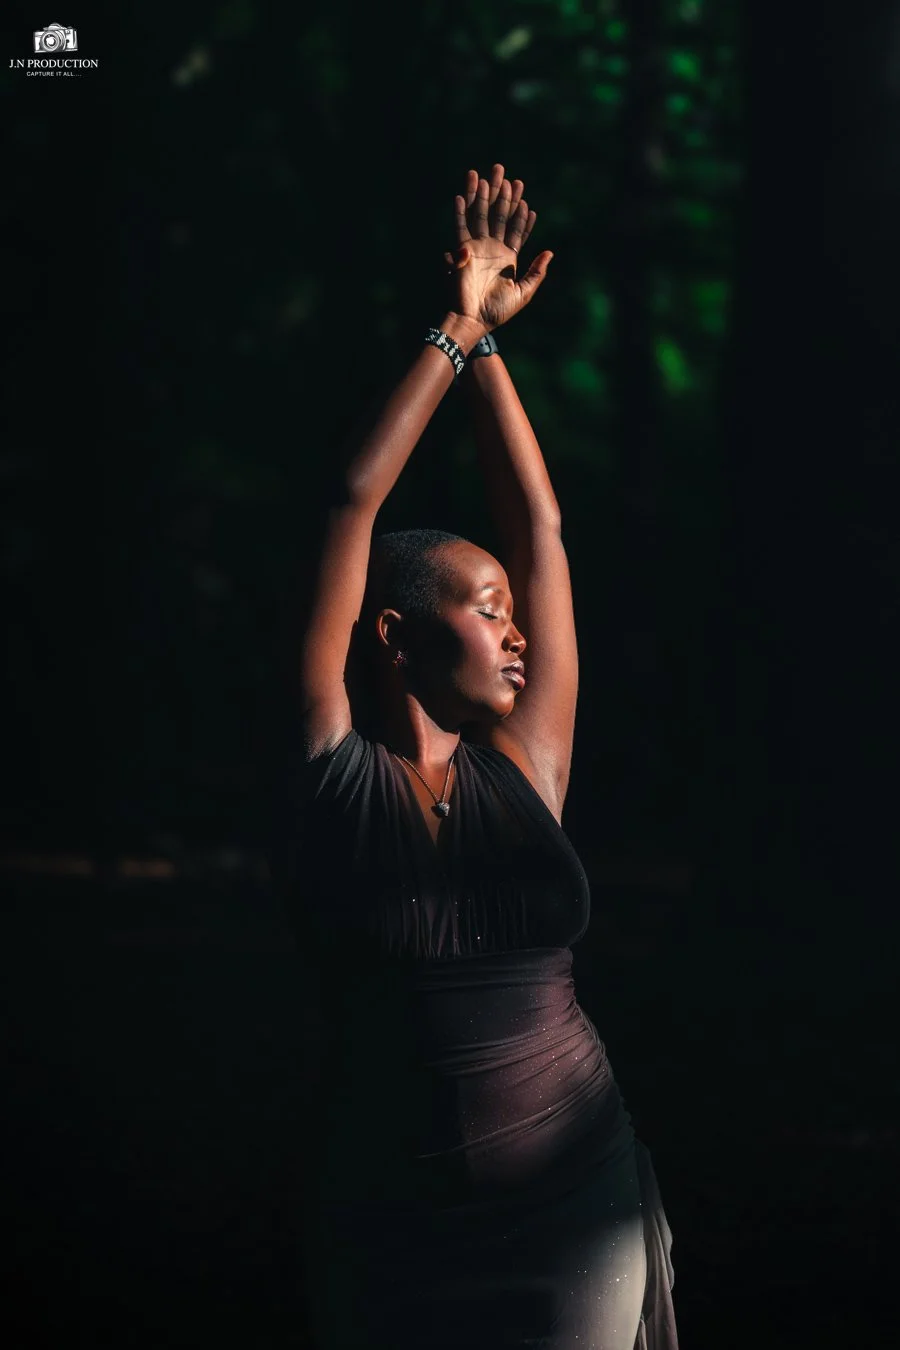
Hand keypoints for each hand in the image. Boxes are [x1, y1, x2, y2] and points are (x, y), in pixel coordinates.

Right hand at [443, 164, 552, 332]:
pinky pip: (460, 227)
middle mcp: (492, 249)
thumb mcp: (524, 293)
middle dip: (502, 195)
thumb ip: (537, 272)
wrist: (474, 320)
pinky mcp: (462, 251)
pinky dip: (461, 211)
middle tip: (503, 172)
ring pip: (480, 215)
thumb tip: (550, 252)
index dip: (521, 215)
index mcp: (508, 257)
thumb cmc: (498, 311)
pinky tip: (462, 195)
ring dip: (482, 196)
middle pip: (498, 215)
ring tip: (485, 176)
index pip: (516, 230)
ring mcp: (476, 248)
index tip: (526, 201)